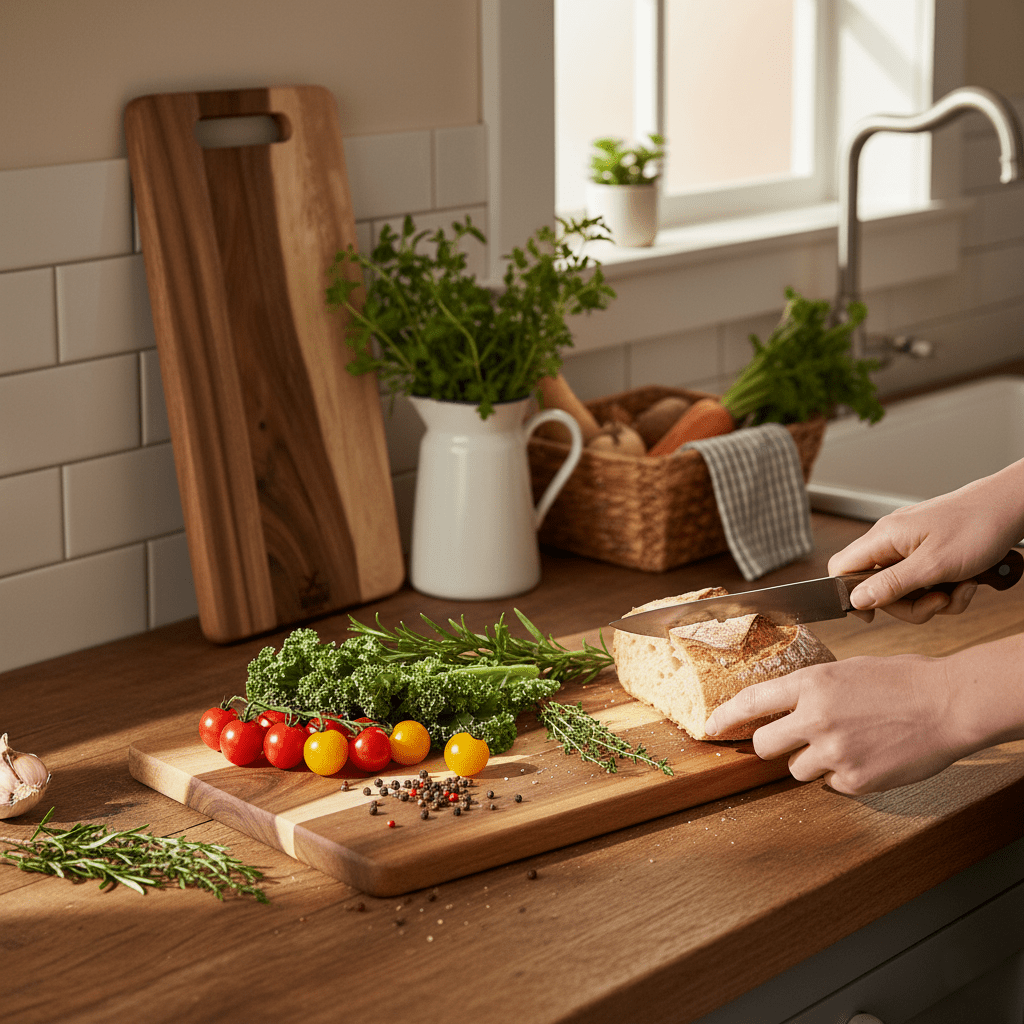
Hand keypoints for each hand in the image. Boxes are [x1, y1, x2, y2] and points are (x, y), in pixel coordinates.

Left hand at [703, 654, 969, 793]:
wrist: (949, 704)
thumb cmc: (905, 681)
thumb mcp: (848, 670)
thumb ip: (813, 689)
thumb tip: (787, 705)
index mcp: (812, 684)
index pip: (751, 701)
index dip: (725, 716)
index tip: (711, 727)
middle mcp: (816, 718)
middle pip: (763, 746)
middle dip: (771, 747)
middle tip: (790, 742)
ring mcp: (834, 752)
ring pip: (798, 770)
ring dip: (813, 763)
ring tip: (848, 744)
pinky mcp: (855, 779)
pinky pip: (833, 785)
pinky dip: (845, 776)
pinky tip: (869, 756)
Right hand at [828, 459, 1023, 623]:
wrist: (1011, 507)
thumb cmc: (976, 527)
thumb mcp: (933, 565)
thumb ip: (891, 584)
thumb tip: (856, 600)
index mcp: (883, 537)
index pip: (841, 568)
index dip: (849, 595)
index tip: (873, 616)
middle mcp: (892, 540)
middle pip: (877, 587)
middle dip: (909, 605)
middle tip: (937, 602)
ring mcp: (911, 545)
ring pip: (905, 589)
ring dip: (933, 600)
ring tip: (959, 590)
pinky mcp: (929, 551)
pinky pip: (925, 582)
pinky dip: (946, 590)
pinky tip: (966, 582)